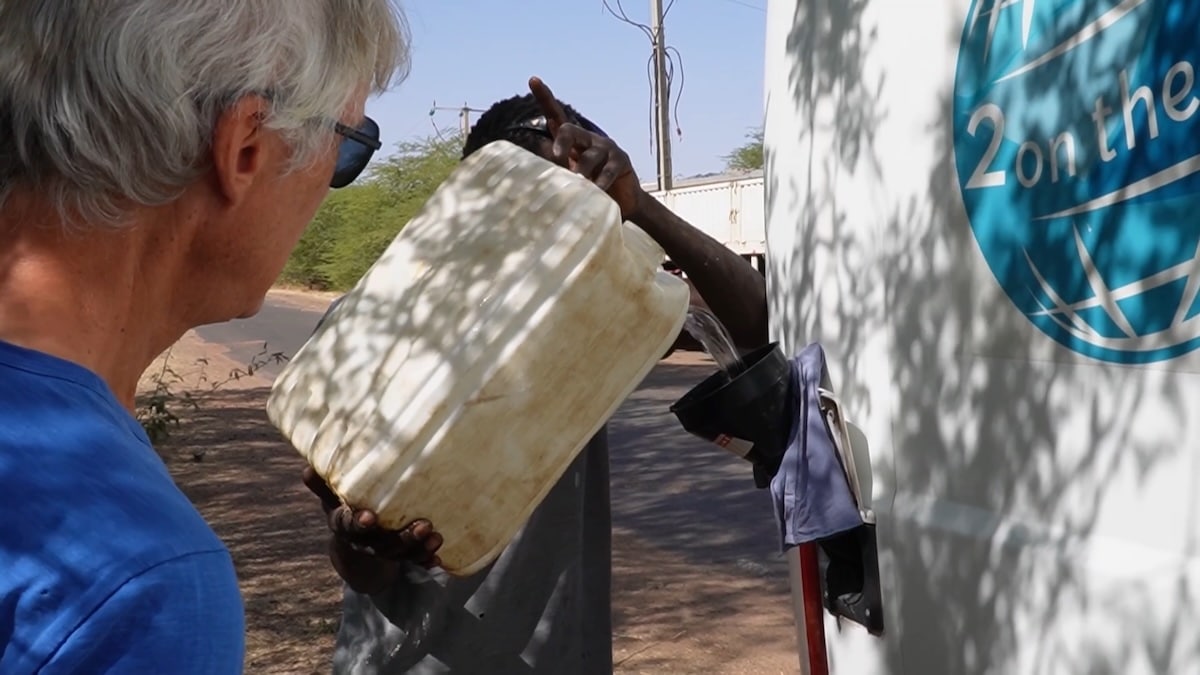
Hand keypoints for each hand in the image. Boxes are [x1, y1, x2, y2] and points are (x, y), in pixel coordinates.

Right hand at [302, 466, 442, 594]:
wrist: (352, 542)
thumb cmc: (344, 508)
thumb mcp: (332, 499)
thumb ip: (323, 486)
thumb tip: (307, 468)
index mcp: (345, 527)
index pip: (350, 527)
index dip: (358, 523)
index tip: (369, 517)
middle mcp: (365, 542)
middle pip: (383, 544)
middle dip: (403, 537)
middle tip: (422, 525)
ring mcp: (384, 550)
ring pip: (402, 553)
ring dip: (419, 547)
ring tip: (435, 537)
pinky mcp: (400, 555)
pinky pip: (414, 560)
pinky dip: (425, 559)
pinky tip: (438, 557)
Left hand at [528, 76, 644, 219]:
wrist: (621, 200)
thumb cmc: (590, 186)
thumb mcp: (570, 175)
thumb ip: (556, 165)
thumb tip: (538, 159)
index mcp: (572, 140)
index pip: (556, 115)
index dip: (545, 98)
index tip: (533, 80)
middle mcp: (588, 139)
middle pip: (570, 130)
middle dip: (562, 141)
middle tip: (557, 157)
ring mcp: (606, 148)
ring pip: (589, 155)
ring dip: (581, 170)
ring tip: (577, 183)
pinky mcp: (621, 161)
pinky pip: (608, 170)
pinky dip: (600, 181)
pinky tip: (596, 189)